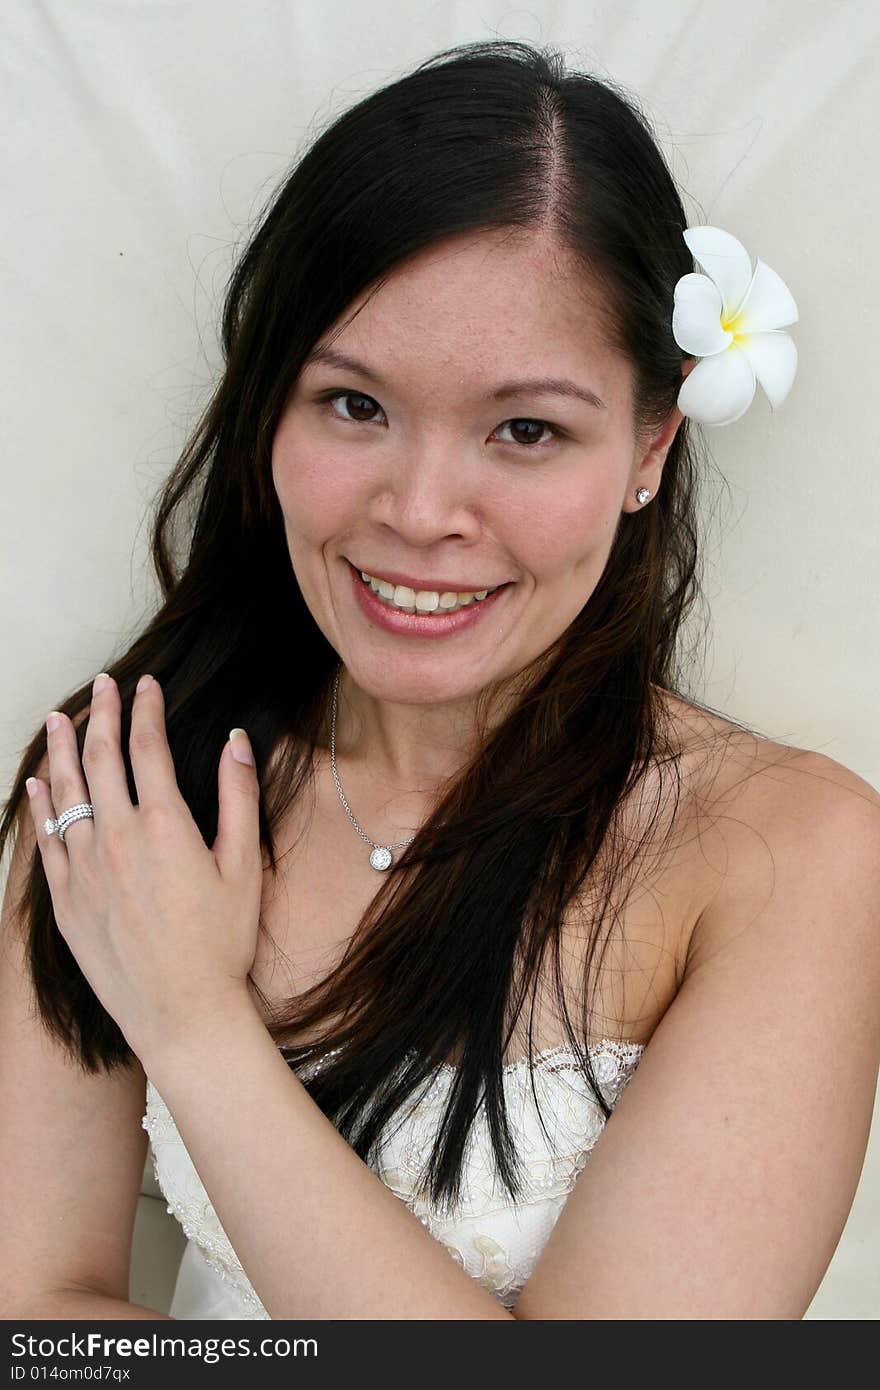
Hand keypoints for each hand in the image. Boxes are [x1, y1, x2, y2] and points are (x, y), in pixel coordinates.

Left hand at [26, 673, 263, 1065]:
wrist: (181, 1010)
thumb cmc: (221, 942)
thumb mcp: (243, 865)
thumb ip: (237, 798)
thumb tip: (237, 743)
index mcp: (163, 823)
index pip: (147, 746)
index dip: (145, 709)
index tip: (146, 685)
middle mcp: (115, 836)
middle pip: (100, 758)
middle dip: (102, 715)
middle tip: (102, 686)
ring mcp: (83, 868)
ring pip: (65, 793)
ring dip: (61, 750)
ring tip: (59, 720)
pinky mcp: (66, 900)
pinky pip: (46, 841)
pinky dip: (41, 808)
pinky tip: (38, 787)